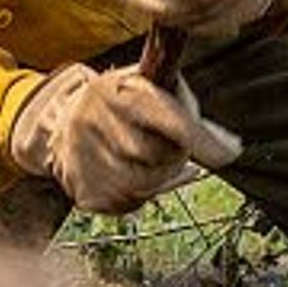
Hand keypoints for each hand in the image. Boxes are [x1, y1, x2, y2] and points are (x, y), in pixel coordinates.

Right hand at [9, 64, 240, 213]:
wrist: (56, 123)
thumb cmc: (117, 101)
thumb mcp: (144, 83)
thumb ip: (184, 106)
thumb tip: (229, 146)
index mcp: (117, 91)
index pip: (171, 122)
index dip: (204, 141)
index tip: (231, 151)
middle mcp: (95, 123)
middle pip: (163, 157)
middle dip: (175, 153)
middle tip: (168, 143)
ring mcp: (85, 160)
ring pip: (149, 184)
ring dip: (158, 175)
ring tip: (144, 157)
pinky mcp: (84, 192)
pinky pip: (130, 203)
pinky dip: (138, 191)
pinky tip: (126, 171)